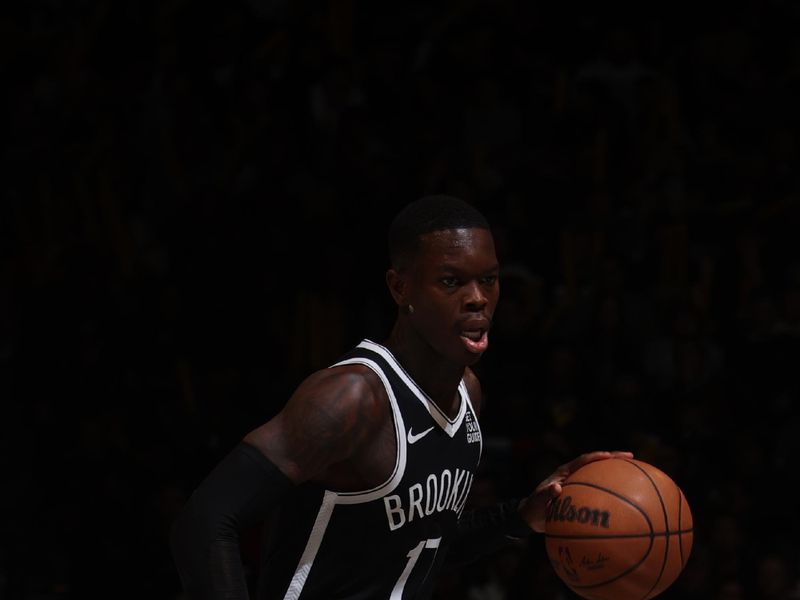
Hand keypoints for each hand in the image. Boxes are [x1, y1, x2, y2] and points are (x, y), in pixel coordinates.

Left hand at [518, 450, 632, 531]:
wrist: (531, 516)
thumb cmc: (534, 507)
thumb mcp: (539, 501)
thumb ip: (547, 494)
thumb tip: (557, 488)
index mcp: (564, 472)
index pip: (582, 460)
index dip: (596, 457)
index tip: (610, 455)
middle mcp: (572, 474)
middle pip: (595, 463)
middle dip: (612, 458)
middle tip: (631, 456)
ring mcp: (577, 483)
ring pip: (598, 474)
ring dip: (614, 471)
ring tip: (634, 470)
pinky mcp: (580, 494)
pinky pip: (598, 489)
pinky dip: (610, 489)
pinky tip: (625, 497)